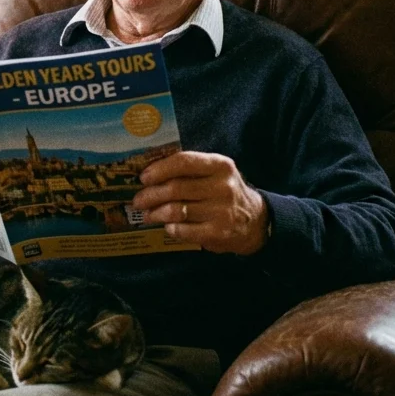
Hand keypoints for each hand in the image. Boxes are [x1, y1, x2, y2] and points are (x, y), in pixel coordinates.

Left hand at [132, 151, 268, 254]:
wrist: (255, 222)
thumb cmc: (226, 193)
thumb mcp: (216, 173)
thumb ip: (190, 170)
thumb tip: (151, 173)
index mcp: (220, 165)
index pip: (184, 162)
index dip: (159, 169)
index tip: (144, 177)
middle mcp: (222, 186)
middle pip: (175, 188)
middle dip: (151, 195)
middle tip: (138, 201)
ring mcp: (221, 211)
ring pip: (176, 210)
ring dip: (155, 213)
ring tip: (147, 215)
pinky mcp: (217, 232)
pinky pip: (183, 230)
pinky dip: (170, 228)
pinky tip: (168, 226)